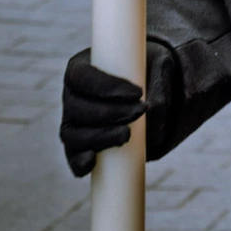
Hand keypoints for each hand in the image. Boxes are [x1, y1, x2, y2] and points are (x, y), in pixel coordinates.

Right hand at [60, 50, 145, 177]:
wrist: (155, 92)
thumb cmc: (150, 72)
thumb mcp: (157, 67)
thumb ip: (157, 84)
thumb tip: (152, 109)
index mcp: (82, 68)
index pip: (80, 76)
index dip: (104, 86)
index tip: (137, 93)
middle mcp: (72, 96)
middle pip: (76, 107)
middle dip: (109, 112)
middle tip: (140, 111)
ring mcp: (74, 122)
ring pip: (72, 134)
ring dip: (99, 137)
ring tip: (127, 135)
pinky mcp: (81, 146)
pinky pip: (73, 157)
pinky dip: (79, 162)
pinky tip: (92, 162)